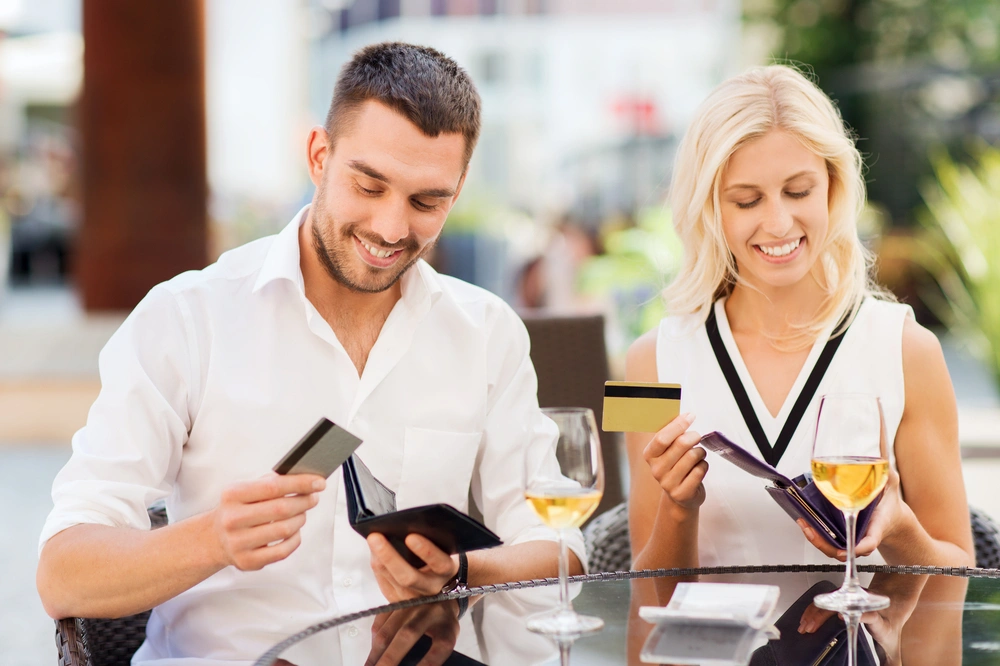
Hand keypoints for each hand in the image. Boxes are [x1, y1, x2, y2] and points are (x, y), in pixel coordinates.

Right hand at [212, 473, 324, 570]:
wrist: (214, 538)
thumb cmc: (238, 509)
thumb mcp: (245, 489)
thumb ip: (271, 482)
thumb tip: (304, 478)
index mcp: (233, 495)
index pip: (273, 486)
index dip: (300, 483)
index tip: (319, 482)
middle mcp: (232, 519)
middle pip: (281, 509)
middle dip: (304, 501)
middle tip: (313, 497)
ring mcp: (238, 542)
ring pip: (285, 530)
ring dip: (300, 519)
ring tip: (301, 513)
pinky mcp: (247, 561)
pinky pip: (283, 551)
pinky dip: (295, 539)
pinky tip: (294, 532)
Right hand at [366, 602, 460, 665]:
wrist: (442, 596)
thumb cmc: (442, 627)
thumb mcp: (445, 642)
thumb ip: (433, 655)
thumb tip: (412, 663)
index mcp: (447, 627)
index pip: (441, 646)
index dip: (428, 663)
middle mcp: (430, 612)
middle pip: (408, 634)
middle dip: (390, 659)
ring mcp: (411, 605)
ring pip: (388, 630)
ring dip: (375, 653)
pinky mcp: (396, 602)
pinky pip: (380, 623)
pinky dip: (373, 641)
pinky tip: (373, 654)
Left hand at [368, 533, 458, 600]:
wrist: (440, 583)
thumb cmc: (439, 559)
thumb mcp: (443, 549)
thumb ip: (430, 542)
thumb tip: (403, 527)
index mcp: (446, 572)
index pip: (439, 563)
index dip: (427, 551)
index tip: (411, 537)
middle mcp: (430, 588)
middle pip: (408, 577)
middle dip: (389, 556)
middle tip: (376, 537)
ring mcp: (412, 597)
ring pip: (391, 578)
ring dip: (378, 557)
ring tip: (371, 539)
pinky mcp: (397, 599)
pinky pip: (382, 580)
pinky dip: (377, 563)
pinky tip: (373, 551)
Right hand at [642, 413, 706, 509]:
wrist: (681, 495)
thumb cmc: (676, 466)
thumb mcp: (669, 450)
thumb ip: (672, 434)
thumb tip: (684, 415)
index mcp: (649, 455)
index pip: (662, 437)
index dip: (678, 425)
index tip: (690, 416)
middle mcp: (656, 470)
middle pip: (680, 444)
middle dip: (694, 436)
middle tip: (698, 437)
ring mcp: (668, 483)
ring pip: (693, 456)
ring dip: (700, 452)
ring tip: (698, 455)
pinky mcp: (682, 493)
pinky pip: (700, 470)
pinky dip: (704, 465)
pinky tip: (699, 468)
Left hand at [797, 466, 905, 560]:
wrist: (894, 520)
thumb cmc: (888, 504)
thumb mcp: (890, 484)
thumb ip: (884, 468)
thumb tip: (881, 443)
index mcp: (877, 526)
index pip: (871, 540)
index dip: (861, 546)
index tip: (851, 548)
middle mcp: (864, 538)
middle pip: (845, 549)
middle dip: (827, 543)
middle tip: (810, 529)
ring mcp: (854, 541)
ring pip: (834, 548)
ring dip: (817, 539)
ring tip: (803, 523)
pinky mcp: (845, 540)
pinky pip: (830, 543)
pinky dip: (817, 536)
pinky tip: (805, 522)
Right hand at [798, 573, 925, 664]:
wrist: (891, 606)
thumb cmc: (888, 626)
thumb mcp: (893, 647)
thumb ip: (890, 662)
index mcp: (879, 621)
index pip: (871, 616)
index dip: (859, 615)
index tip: (842, 615)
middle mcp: (863, 605)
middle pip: (840, 606)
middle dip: (822, 616)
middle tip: (811, 628)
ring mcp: (851, 599)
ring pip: (829, 602)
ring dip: (814, 613)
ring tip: (805, 627)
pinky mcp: (842, 596)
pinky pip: (825, 601)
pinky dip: (813, 610)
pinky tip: (806, 619)